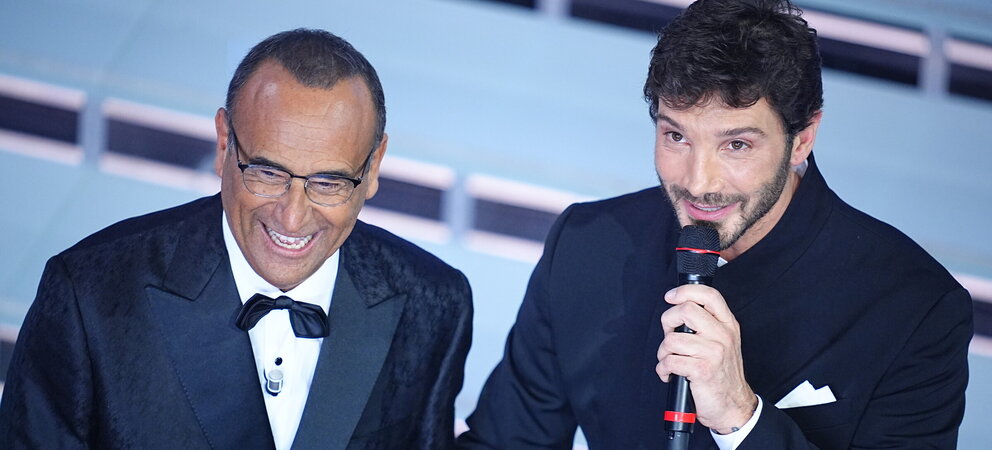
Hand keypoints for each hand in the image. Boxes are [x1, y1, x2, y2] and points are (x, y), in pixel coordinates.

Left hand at [656, 284, 757, 433]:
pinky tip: (670, 373)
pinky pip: (669, 361)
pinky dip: (663, 369)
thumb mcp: (722, 343)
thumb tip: (678, 308)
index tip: (671, 297)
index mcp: (727, 325)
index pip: (709, 295)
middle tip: (670, 336)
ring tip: (670, 360)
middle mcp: (723, 336)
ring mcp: (713, 352)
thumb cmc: (722, 375)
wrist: (733, 406)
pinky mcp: (702, 370)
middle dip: (668, 322)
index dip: (685, 291)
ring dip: (663, 352)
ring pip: (672, 339)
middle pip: (686, 310)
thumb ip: (706, 323)